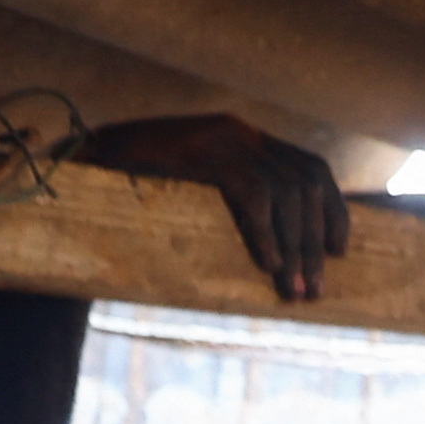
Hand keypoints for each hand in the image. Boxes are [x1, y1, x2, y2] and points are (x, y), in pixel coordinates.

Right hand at [71, 113, 353, 301]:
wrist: (85, 164)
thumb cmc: (138, 191)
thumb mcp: (197, 192)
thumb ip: (234, 204)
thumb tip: (275, 251)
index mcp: (246, 138)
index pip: (311, 168)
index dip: (333, 210)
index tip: (339, 252)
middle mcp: (240, 132)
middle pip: (304, 184)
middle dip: (313, 242)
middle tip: (313, 291)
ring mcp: (222, 138)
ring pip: (285, 192)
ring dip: (294, 247)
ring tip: (291, 290)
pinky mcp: (203, 153)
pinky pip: (252, 193)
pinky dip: (265, 234)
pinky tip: (267, 265)